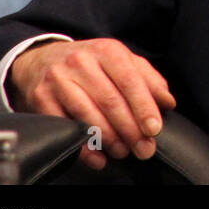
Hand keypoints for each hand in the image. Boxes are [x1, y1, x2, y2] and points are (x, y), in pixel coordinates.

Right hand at [7, 38, 175, 171]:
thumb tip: (168, 102)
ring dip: (109, 139)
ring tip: (123, 152)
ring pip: (87, 114)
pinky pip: (64, 127)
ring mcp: (59, 80)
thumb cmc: (91, 63)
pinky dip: (83, 147)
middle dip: (130, 129)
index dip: (143, 107)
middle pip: (110, 100)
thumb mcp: (121, 61)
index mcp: (107, 50)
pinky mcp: (41, 99)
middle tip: (144, 149)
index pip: (130, 80)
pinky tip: (98, 158)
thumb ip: (148, 79)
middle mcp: (81, 62)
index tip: (154, 129)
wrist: (41, 59)